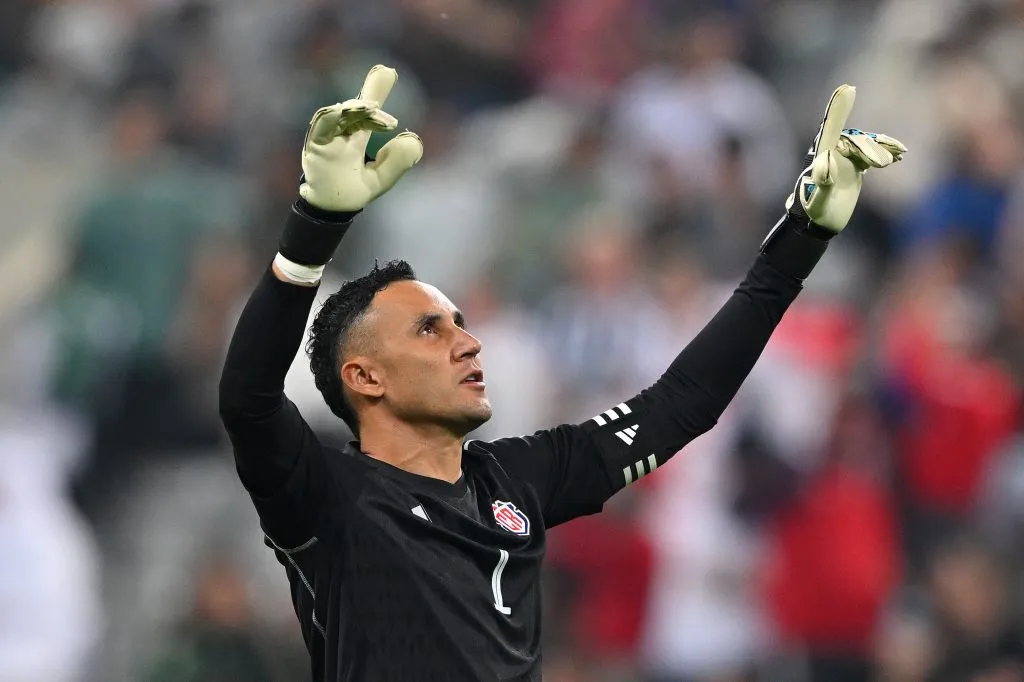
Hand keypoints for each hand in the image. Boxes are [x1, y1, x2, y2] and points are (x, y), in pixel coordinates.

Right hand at [299, 65, 423, 211]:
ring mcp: (327, 137)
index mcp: (356, 137)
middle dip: (371, 90)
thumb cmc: (353, 192)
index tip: (389, 71)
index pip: (367, 111)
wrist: (332, 211)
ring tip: (374, 107)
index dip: (376, 90)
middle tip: (386, 74)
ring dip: (356, 107)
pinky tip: (347, 109)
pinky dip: (333, 114)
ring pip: (340, 112)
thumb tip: (411, 137)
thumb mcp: (382, 178)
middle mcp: (342, 132)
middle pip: (355, 106)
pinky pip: (321, 124)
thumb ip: (398, 161)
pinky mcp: (315, 145)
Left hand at [785, 84, 906, 233]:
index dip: (838, 109)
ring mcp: (844, 158)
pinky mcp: (855, 166)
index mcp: (820, 157)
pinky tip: (899, 154)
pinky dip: (885, 152)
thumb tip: (827, 166)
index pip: (830, 130)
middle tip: (882, 164)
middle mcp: (832, 153)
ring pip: (865, 145)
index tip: (848, 88)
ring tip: (895, 157)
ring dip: (880, 148)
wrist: (819, 222)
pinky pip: (871, 153)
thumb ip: (821, 185)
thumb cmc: (814, 212)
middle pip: (854, 141)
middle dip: (868, 148)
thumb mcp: (816, 201)